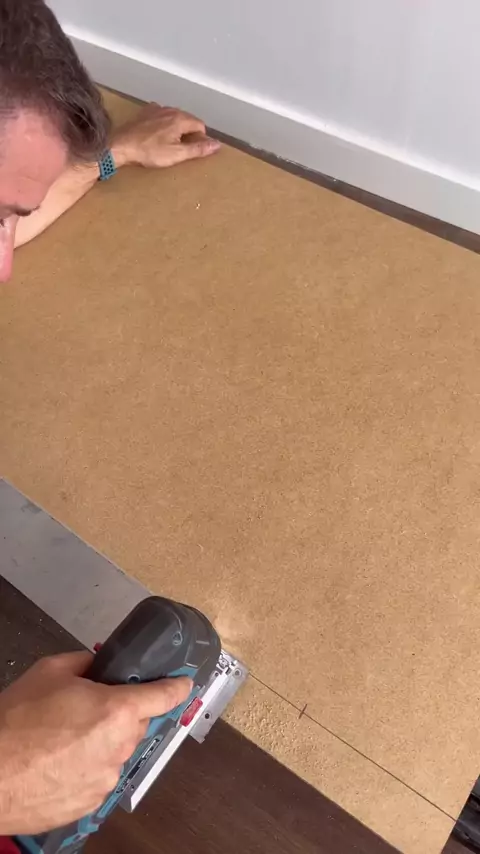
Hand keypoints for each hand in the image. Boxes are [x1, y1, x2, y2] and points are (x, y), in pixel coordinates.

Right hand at [0, 652, 191, 834]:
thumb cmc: (17, 721)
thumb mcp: (51, 671)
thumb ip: (86, 663)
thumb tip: (99, 665)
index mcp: (117, 710)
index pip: (164, 696)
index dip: (177, 686)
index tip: (184, 683)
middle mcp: (120, 746)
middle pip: (136, 724)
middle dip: (120, 713)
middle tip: (87, 708)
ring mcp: (107, 778)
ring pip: (117, 751)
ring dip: (101, 742)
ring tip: (63, 738)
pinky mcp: (91, 802)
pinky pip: (99, 776)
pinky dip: (87, 767)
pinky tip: (58, 762)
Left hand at [111, 102, 220, 168]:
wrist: (122, 145)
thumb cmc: (149, 152)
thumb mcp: (177, 154)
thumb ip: (198, 149)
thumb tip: (216, 144)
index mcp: (180, 119)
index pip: (200, 125)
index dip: (200, 139)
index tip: (192, 150)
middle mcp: (170, 110)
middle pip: (187, 120)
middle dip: (188, 133)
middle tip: (179, 149)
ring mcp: (156, 109)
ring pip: (174, 117)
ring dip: (175, 128)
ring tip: (167, 144)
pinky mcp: (145, 113)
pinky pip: (161, 116)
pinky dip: (163, 124)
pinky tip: (156, 135)